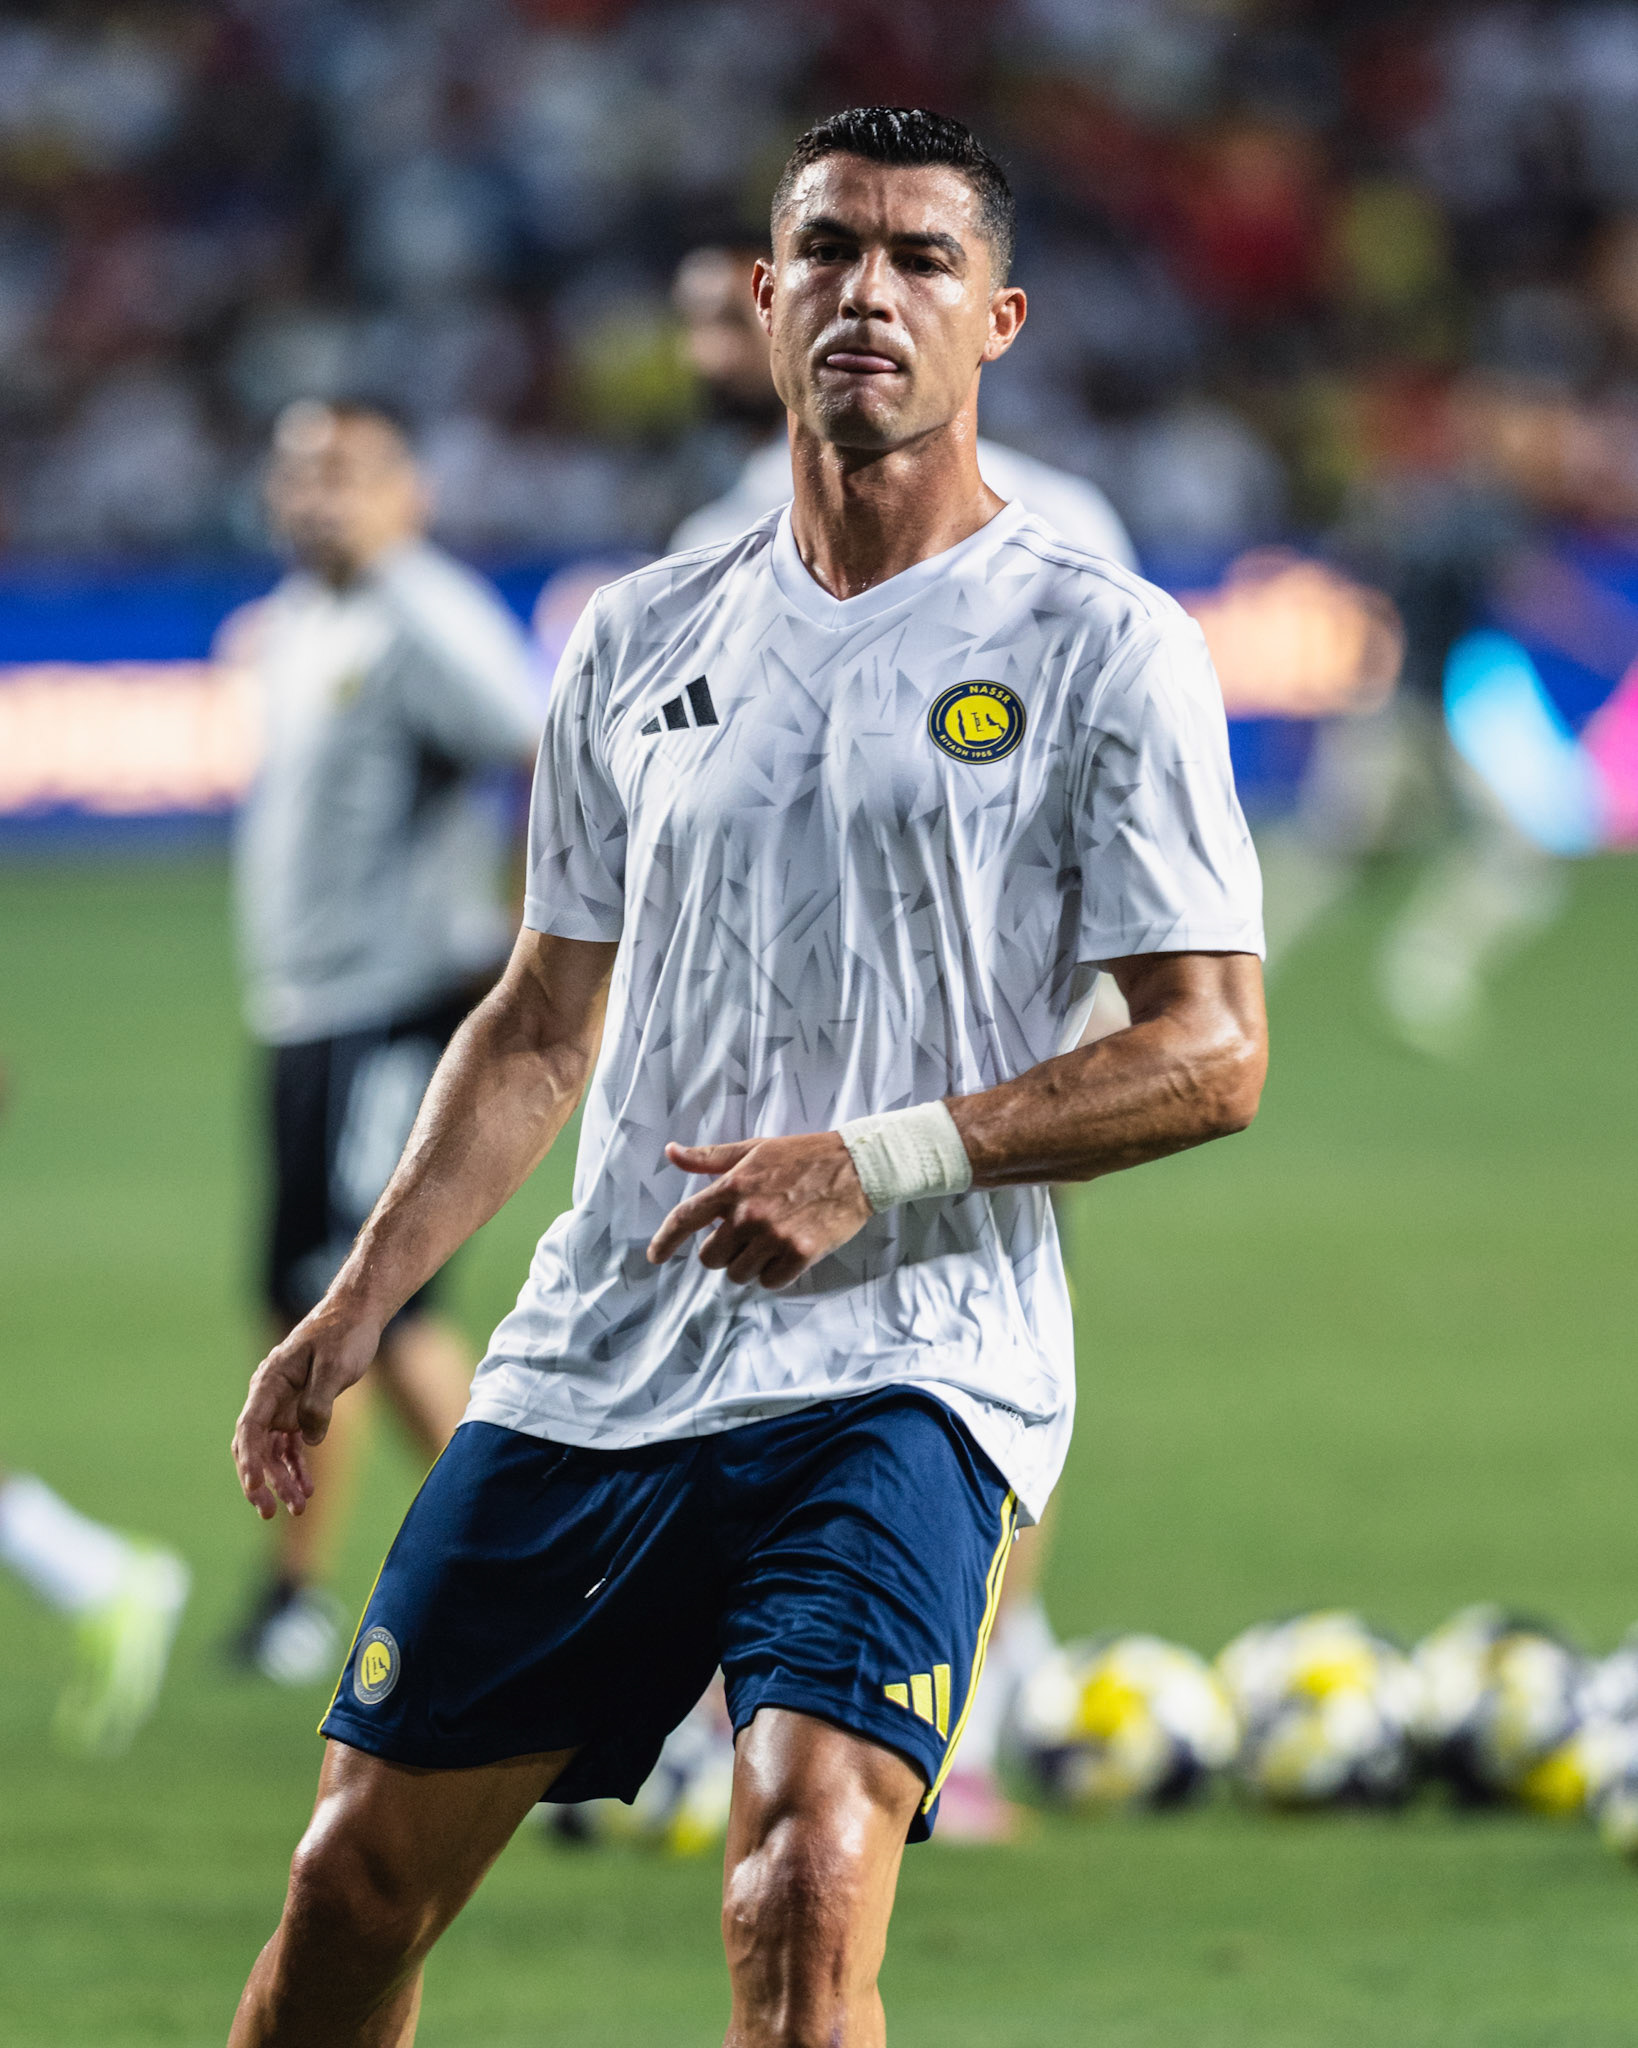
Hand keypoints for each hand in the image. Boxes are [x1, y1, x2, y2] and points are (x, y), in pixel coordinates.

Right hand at [231, 1300, 382, 1519]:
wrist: (357, 1314)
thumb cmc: (345, 1334)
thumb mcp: (335, 1365)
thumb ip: (319, 1402)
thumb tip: (309, 1441)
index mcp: (269, 1382)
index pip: (250, 1428)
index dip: (249, 1461)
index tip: (254, 1487)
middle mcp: (269, 1396)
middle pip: (255, 1446)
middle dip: (261, 1481)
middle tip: (271, 1512)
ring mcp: (282, 1404)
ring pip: (274, 1451)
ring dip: (283, 1480)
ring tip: (298, 1508)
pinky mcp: (299, 1408)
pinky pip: (291, 1444)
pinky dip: (297, 1466)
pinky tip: (307, 1489)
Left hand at [647, 1132, 872, 1288]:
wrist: (856, 1166)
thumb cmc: (802, 1155)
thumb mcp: (753, 1148)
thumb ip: (710, 1157)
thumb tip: (671, 1153)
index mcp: (733, 1186)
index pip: (685, 1219)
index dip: (664, 1242)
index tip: (655, 1257)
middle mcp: (749, 1214)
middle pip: (711, 1258)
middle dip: (722, 1251)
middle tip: (744, 1236)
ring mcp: (774, 1236)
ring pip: (738, 1274)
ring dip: (748, 1264)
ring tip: (769, 1242)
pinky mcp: (800, 1254)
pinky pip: (769, 1282)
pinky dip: (773, 1274)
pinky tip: (786, 1253)